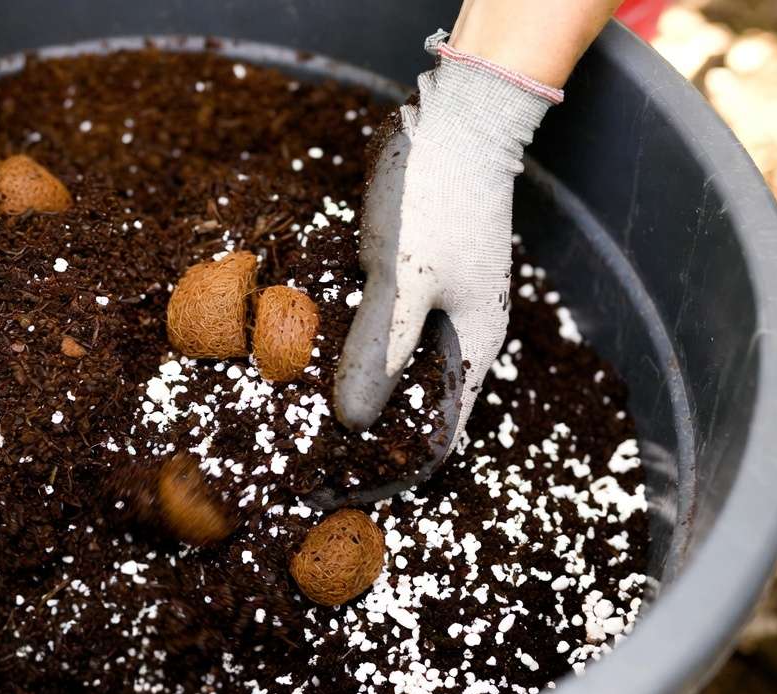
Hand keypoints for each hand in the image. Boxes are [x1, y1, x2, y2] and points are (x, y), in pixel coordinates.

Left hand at [335, 31, 558, 453]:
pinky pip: (380, 329)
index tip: (346, 490)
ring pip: (394, 367)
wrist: (454, 121)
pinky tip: (308, 356)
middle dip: (368, 435)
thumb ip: (379, 353)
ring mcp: (437, 304)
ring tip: (300, 417)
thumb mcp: (402, 283)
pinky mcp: (411, 278)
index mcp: (475, 347)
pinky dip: (351, 347)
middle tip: (309, 459)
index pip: (442, 436)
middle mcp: (460, 333)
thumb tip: (352, 425)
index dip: (397, 469)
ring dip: (355, 391)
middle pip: (416, 406)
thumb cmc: (436, 200)